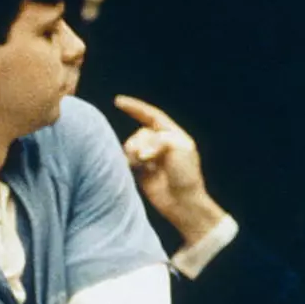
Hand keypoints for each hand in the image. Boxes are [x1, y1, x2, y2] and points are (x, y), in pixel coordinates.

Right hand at [116, 95, 226, 246]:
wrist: (182, 203)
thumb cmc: (186, 175)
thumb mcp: (179, 149)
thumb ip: (158, 140)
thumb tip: (140, 151)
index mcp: (173, 135)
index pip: (152, 116)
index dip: (135, 108)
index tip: (118, 101)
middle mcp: (160, 144)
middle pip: (139, 133)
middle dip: (140, 142)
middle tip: (147, 158)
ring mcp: (149, 157)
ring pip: (131, 146)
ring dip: (134, 153)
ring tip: (143, 166)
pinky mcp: (140, 171)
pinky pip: (127, 159)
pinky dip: (129, 162)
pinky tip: (136, 170)